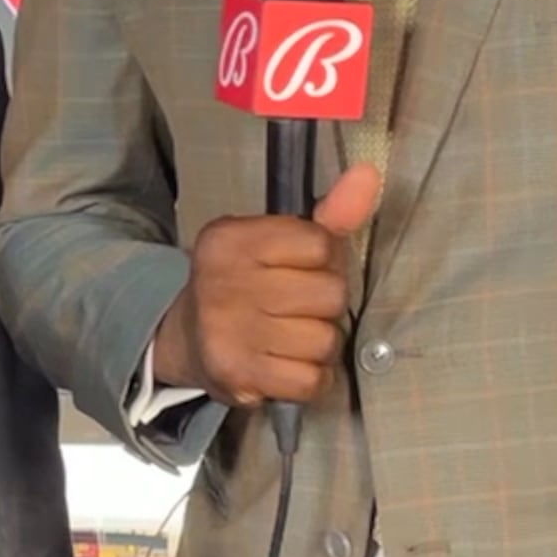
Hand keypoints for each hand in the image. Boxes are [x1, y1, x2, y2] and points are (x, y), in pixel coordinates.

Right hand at [154, 162, 385, 407]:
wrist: (187, 340)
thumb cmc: (245, 283)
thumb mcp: (277, 239)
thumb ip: (328, 213)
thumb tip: (369, 175)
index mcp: (232, 239)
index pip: (321, 244)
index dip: (324, 260)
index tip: (298, 269)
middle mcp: (223, 281)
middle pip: (330, 294)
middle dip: (324, 306)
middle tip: (294, 309)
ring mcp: (228, 331)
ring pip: (326, 341)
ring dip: (319, 346)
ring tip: (289, 339)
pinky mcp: (238, 375)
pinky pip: (312, 381)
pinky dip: (310, 379)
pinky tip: (287, 366)